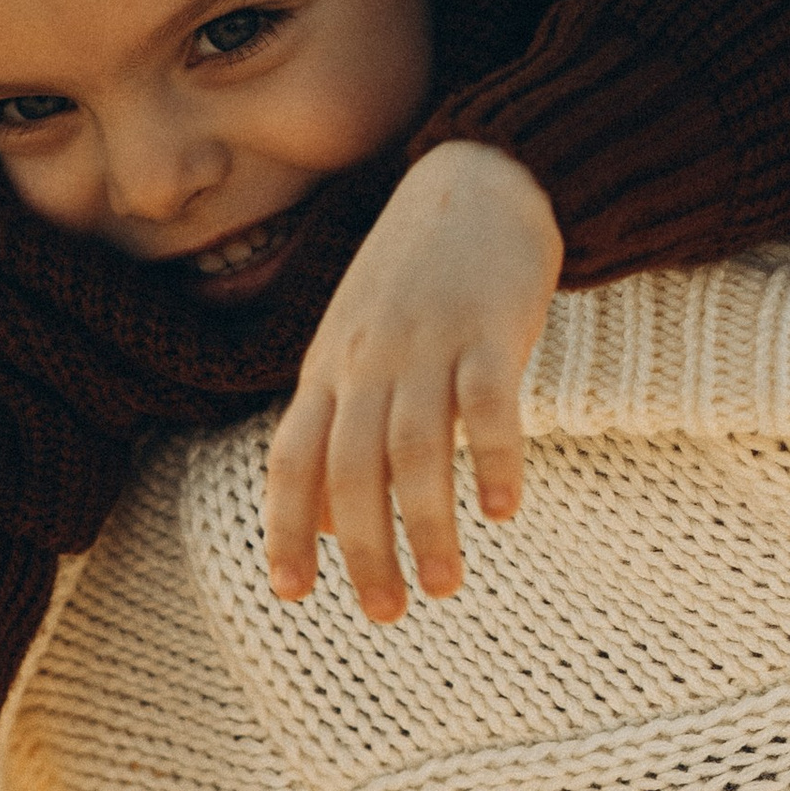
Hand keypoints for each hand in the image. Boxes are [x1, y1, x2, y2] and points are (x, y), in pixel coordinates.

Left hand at [263, 142, 563, 621]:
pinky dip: (493, 460)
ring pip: (416, 448)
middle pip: (352, 468)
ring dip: (428, 525)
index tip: (291, 593)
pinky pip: (488, 403)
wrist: (481, 177)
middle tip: (386, 612)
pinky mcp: (490, 326)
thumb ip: (336, 425)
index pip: (292, 458)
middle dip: (363, 549)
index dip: (286, 527)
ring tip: (446, 584)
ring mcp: (428, 341)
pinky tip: (504, 510)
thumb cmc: (419, 278)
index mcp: (330, 367)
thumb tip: (321, 527)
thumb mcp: (358, 345)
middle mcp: (369, 359)